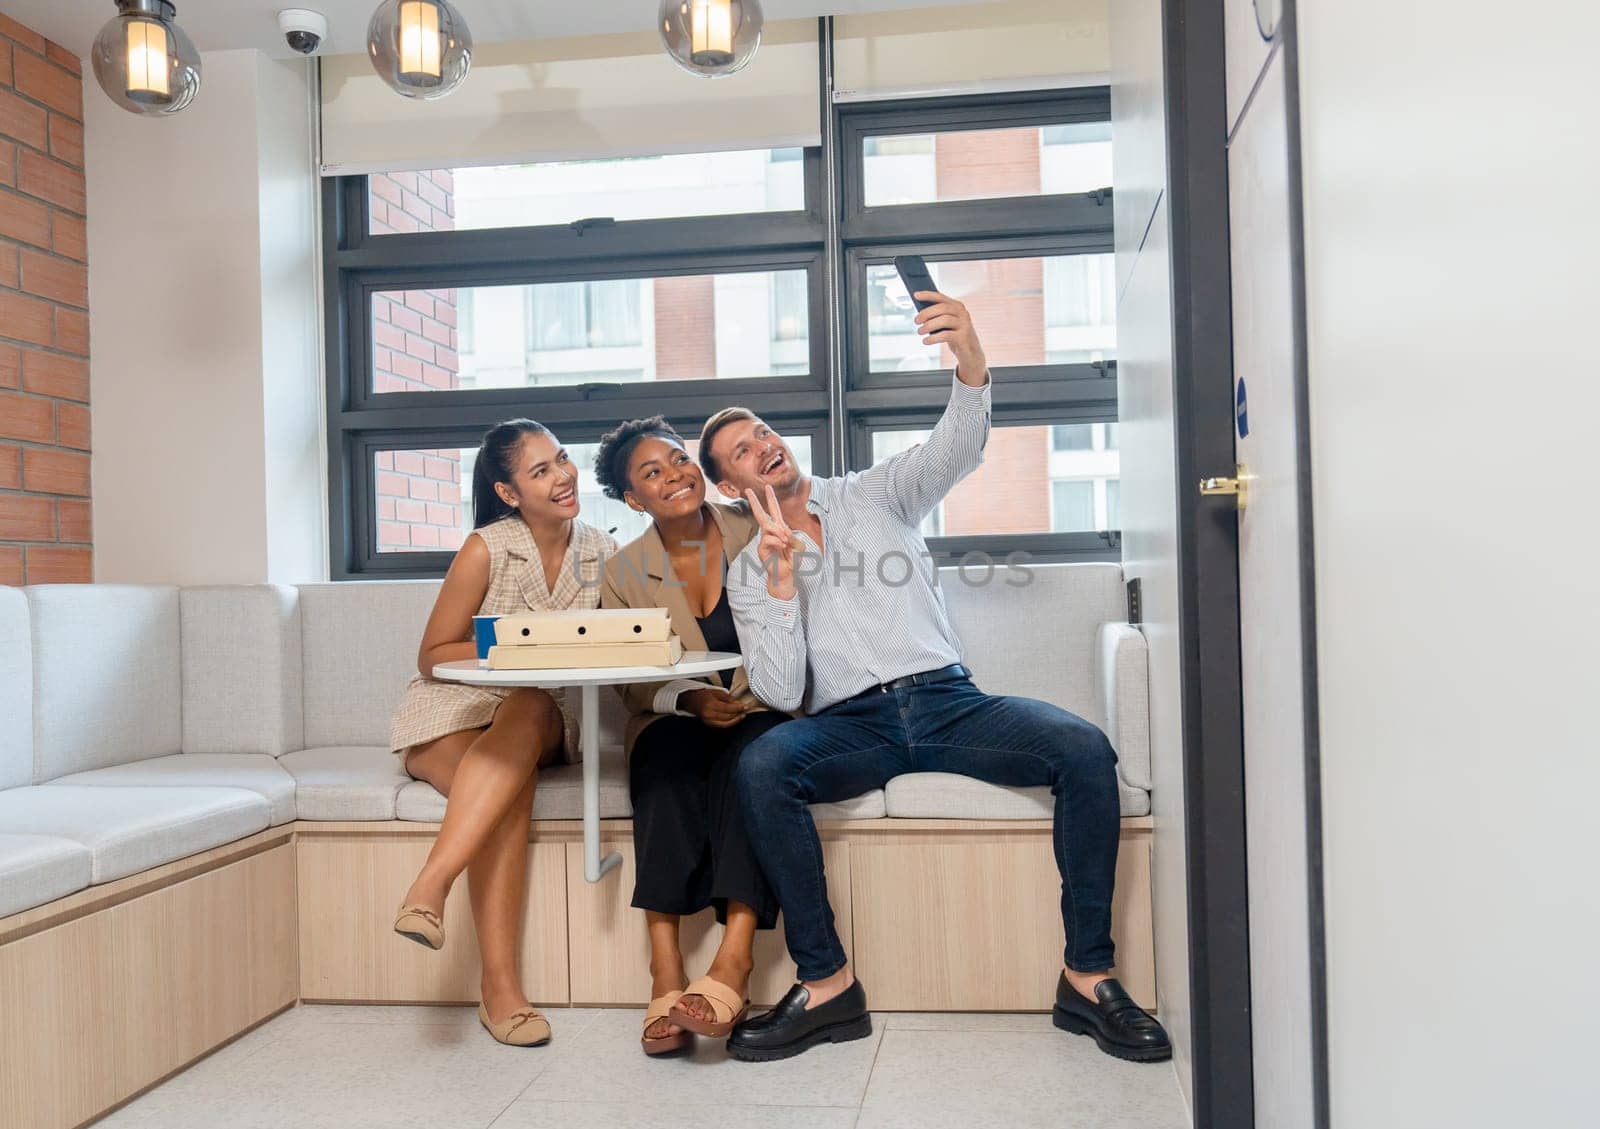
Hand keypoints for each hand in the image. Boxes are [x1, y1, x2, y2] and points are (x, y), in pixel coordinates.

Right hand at [682, 688, 748, 728]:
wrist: (690, 700)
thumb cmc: (702, 694)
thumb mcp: (716, 692)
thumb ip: (728, 698)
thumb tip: (738, 703)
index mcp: (711, 705)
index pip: (729, 708)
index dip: (739, 708)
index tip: (745, 706)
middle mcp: (709, 714)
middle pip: (728, 717)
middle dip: (738, 714)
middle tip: (744, 711)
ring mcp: (708, 721)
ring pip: (726, 724)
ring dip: (735, 720)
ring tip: (741, 716)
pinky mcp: (709, 724)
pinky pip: (721, 725)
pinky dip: (729, 723)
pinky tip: (733, 719)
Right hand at [744, 484, 801, 599]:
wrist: (787, 574)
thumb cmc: (792, 559)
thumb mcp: (798, 545)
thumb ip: (791, 535)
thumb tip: (781, 531)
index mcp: (780, 529)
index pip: (774, 511)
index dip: (771, 499)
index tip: (767, 486)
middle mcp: (770, 533)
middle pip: (761, 514)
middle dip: (755, 502)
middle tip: (748, 490)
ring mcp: (764, 540)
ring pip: (769, 527)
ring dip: (779, 532)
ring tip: (786, 542)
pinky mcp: (761, 549)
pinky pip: (768, 539)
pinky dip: (778, 542)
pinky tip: (782, 547)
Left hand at [913, 291, 987, 385]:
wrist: (970, 353)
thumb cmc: (955, 336)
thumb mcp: (946, 324)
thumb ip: (937, 316)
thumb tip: (920, 314)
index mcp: (957, 306)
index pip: (941, 297)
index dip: (928, 295)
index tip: (915, 295)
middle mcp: (963, 313)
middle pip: (942, 308)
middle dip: (926, 313)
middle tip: (916, 320)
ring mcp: (964, 325)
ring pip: (944, 320)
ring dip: (928, 325)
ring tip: (920, 331)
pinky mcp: (964, 337)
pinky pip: (946, 335)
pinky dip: (933, 338)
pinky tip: (926, 341)